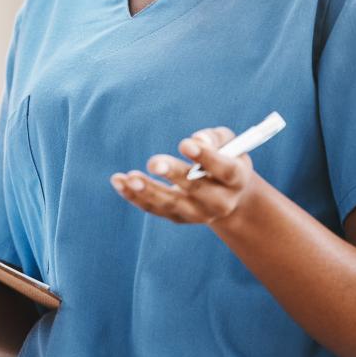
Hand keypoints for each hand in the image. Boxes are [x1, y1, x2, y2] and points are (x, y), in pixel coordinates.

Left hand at [110, 127, 254, 224]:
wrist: (229, 195)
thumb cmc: (226, 157)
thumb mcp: (229, 142)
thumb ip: (214, 139)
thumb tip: (196, 140)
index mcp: (237, 180)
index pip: (224, 171)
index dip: (206, 158)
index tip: (184, 144)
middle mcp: (220, 202)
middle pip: (196, 190)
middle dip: (173, 175)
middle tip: (154, 163)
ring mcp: (198, 213)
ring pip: (171, 204)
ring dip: (148, 191)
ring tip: (128, 177)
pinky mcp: (178, 218)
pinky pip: (155, 208)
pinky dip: (135, 196)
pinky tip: (118, 181)